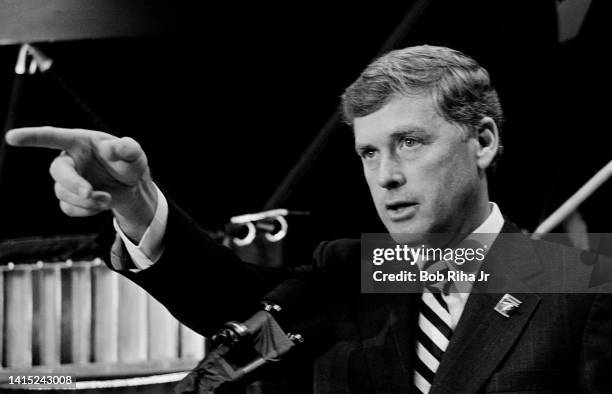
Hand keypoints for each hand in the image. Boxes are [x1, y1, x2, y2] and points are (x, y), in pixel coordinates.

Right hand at [5, 126, 156, 241]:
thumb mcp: (134, 154)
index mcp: (80, 142)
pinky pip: (68, 208)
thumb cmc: (129, 163)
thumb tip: (113, 148)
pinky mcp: (69, 198)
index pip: (53, 137)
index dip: (32, 137)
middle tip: (91, 193)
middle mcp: (69, 159)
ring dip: (86, 200)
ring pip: (63, 193)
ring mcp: (67, 180)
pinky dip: (86, 211)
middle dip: (73, 184)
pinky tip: (100, 204)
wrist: (131, 187)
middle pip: (57, 171)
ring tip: (108, 198)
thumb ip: (127, 149)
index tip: (11, 138)